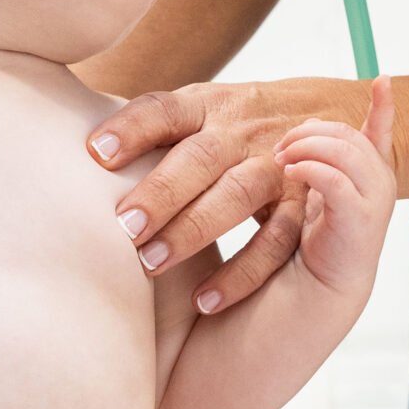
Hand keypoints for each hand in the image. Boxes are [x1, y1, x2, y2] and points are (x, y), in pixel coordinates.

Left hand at [90, 74, 408, 312]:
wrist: (329, 117)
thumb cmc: (235, 128)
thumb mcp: (201, 112)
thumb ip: (150, 130)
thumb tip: (78, 157)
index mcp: (208, 106)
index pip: (166, 109)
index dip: (132, 128)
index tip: (95, 154)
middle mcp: (242, 132)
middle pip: (201, 156)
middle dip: (161, 191)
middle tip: (123, 229)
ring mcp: (277, 166)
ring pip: (237, 195)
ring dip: (194, 230)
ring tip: (150, 265)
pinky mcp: (302, 204)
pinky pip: (275, 241)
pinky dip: (241, 273)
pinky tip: (203, 302)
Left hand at [276, 77, 397, 296]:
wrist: (316, 288)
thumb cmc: (314, 239)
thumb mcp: (316, 193)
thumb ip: (317, 161)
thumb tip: (307, 128)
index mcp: (368, 175)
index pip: (380, 132)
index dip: (383, 106)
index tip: (382, 80)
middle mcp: (377, 183)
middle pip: (347, 135)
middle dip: (310, 132)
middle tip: (281, 146)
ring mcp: (373, 199)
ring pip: (343, 150)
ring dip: (306, 147)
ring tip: (282, 160)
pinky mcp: (359, 217)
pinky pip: (334, 178)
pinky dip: (310, 169)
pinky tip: (290, 173)